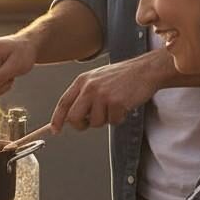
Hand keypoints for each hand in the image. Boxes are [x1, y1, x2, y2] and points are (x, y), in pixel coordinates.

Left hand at [50, 51, 167, 132]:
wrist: (144, 70)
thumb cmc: (123, 75)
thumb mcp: (96, 79)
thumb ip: (83, 94)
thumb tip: (72, 115)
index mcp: (82, 81)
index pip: (64, 103)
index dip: (57, 118)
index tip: (55, 129)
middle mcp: (89, 87)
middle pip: (74, 117)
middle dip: (81, 125)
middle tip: (89, 122)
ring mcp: (102, 95)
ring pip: (95, 123)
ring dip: (105, 119)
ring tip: (113, 106)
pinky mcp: (116, 102)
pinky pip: (113, 122)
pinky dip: (119, 118)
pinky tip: (123, 106)